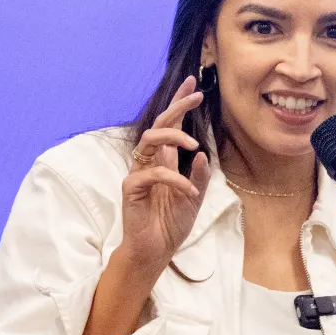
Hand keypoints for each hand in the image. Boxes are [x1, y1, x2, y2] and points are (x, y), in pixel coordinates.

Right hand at [120, 76, 211, 270]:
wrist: (156, 251)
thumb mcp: (194, 198)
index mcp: (165, 162)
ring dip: (174, 137)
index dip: (179, 104)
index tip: (194, 83)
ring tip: (195, 145)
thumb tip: (203, 154)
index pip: (171, 126)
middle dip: (177, 106)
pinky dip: (175, 180)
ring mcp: (139, 174)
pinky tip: (190, 190)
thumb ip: (200, 177)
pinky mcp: (132, 189)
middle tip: (196, 96)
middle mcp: (150, 163)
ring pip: (149, 140)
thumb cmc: (171, 225)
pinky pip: (152, 174)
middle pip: (159, 125)